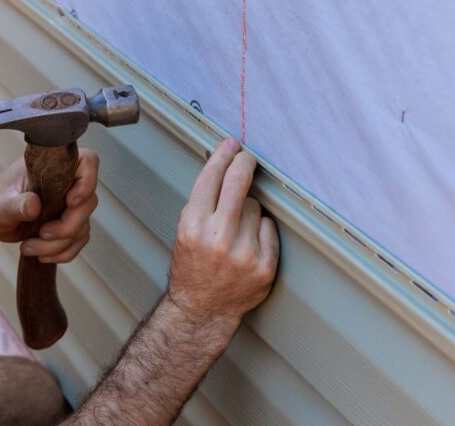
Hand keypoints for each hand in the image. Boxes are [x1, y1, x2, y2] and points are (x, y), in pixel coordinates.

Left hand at [0, 149, 99, 262]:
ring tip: (29, 247)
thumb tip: (34, 205)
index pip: (87, 162)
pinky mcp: (68, 223)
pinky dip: (63, 252)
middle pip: (88, 203)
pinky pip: (78, 240)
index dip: (87, 182)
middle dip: (67, 226)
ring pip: (82, 226)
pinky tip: (42, 255)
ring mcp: (69, 204)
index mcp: (54, 167)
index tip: (70, 202)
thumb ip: (16, 204)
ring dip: (58, 244)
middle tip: (42, 233)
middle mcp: (67, 183)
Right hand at [167, 138, 279, 323]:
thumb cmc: (193, 266)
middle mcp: (219, 238)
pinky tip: (249, 244)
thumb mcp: (185, 230)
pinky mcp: (264, 265)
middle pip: (238, 181)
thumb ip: (203, 200)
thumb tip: (222, 162)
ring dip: (249, 211)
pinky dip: (262, 231)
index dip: (223, 156)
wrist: (202, 309)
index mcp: (193, 226)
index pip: (211, 177)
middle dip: (244, 163)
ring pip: (256, 206)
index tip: (231, 145)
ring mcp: (244, 252)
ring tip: (236, 231)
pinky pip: (269, 227)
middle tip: (247, 158)